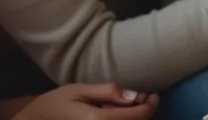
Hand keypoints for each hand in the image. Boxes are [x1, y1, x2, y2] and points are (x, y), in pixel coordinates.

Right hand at [10, 83, 157, 119]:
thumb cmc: (54, 104)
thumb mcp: (79, 90)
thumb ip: (107, 92)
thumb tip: (135, 95)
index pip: (137, 117)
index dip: (149, 106)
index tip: (152, 95)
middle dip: (142, 113)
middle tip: (143, 98)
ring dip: (132, 119)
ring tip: (128, 106)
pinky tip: (115, 115)